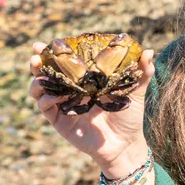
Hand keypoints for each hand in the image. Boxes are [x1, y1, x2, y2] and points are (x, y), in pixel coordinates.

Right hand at [27, 41, 155, 172]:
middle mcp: (71, 90)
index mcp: (86, 79)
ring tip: (39, 73)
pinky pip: (46, 108)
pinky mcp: (60, 120)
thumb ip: (142, 72)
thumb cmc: (130, 115)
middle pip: (48, 72)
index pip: (67, 61)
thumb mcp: (137, 92)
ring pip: (41, 89)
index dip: (56, 51)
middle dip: (39, 61)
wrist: (125, 143)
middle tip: (36, 52)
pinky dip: (45, 99)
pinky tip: (50, 95)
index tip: (49, 41)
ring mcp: (63, 105)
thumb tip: (149, 51)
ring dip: (37, 79)